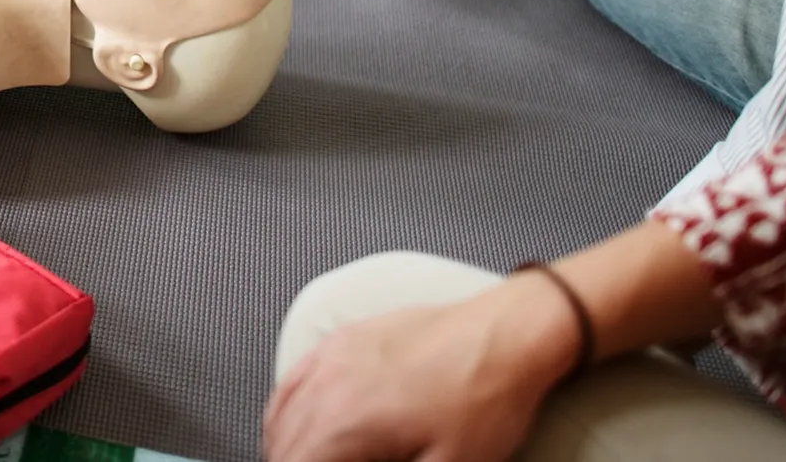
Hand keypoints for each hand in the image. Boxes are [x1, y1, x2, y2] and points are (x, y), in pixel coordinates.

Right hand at [264, 278, 576, 461]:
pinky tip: (294, 422)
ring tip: (302, 459)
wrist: (504, 336)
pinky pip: (293, 378)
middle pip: (283, 443)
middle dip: (292, 460)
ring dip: (286, 444)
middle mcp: (327, 385)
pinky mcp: (343, 339)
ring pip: (281, 414)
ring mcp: (331, 356)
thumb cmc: (483, 399)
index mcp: (345, 422)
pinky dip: (285, 409)